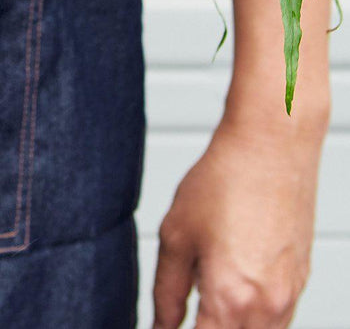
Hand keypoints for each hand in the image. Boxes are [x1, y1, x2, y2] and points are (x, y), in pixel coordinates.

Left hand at [152, 112, 323, 327]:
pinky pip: (275, 323)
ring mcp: (289, 299)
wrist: (271, 149)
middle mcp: (267, 309)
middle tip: (181, 313)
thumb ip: (167, 292)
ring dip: (227, 325)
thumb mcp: (177, 235)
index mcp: (230, 299)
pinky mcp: (300, 285)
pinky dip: (249, 319)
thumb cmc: (224, 182)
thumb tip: (161, 326)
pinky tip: (230, 291)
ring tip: (203, 300)